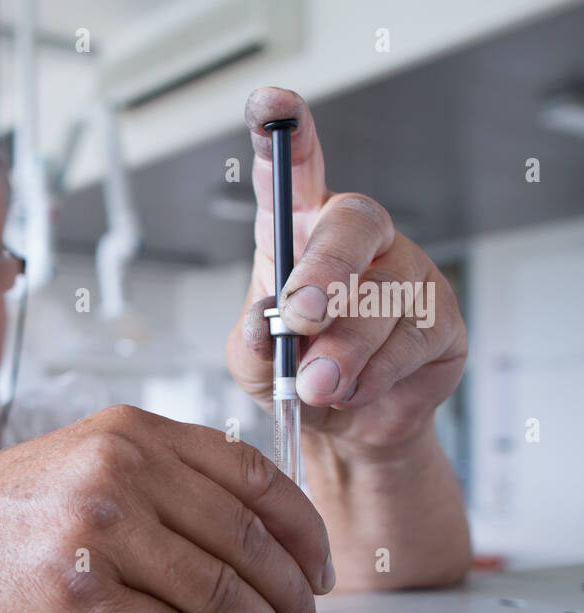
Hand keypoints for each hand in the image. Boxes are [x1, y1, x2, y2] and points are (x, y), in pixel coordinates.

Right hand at [0, 405, 333, 612]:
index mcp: (131, 433)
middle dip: (291, 598)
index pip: (253, 474)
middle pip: (246, 541)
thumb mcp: (83, 462)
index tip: (319, 568)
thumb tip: (252, 535)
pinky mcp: (77, 596)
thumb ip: (162, 480)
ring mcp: (98, 532)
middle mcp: (119, 472)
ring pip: (219, 594)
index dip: (303, 531)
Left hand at [225, 88, 466, 454]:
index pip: (292, 171)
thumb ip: (253, 340)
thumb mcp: (251, 361)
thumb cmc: (290, 375)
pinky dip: (372, 376)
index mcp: (297, 231)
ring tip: (317, 385)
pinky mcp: (441, 318)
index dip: (285, 133)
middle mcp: (355, 239)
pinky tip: (354, 390)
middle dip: (324, 271)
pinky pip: (409, 343)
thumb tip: (271, 327)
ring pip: (380, 299)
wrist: (340, 428)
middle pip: (352, 224)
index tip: (268, 105)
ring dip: (342, 352)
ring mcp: (406, 271)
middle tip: (298, 316)